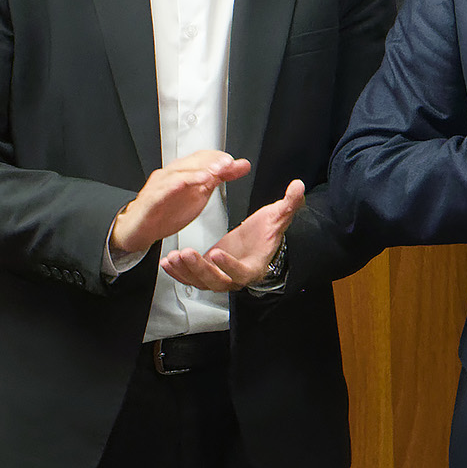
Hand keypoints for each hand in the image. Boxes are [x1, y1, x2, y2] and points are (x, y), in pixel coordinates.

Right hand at [111, 149, 250, 254]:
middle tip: (227, 165)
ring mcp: (159, 186)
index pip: (202, 158)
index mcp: (184, 172)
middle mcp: (171, 175)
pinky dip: (171, 187)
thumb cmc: (167, 210)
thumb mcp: (200, 194)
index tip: (235, 164)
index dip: (218, 159)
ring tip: (210, 175)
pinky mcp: (149, 201)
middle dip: (210, 163)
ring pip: (176, 174)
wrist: (141, 228)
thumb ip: (219, 178)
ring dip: (194, 173)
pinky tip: (182, 185)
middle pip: (190, 163)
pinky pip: (159, 192)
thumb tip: (241, 166)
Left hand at [160, 179, 305, 291]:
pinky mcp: (208, 273)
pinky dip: (179, 272)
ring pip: (202, 281)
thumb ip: (288, 203)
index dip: (229, 265)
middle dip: (200, 269)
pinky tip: (168, 262)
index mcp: (254, 266)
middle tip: (187, 254)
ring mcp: (221, 277)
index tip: (216, 253)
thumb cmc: (266, 233)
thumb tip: (298, 186)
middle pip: (218, 281)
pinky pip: (192, 278)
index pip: (242, 271)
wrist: (257, 243)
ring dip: (186, 271)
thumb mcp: (278, 216)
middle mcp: (236, 277)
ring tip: (173, 257)